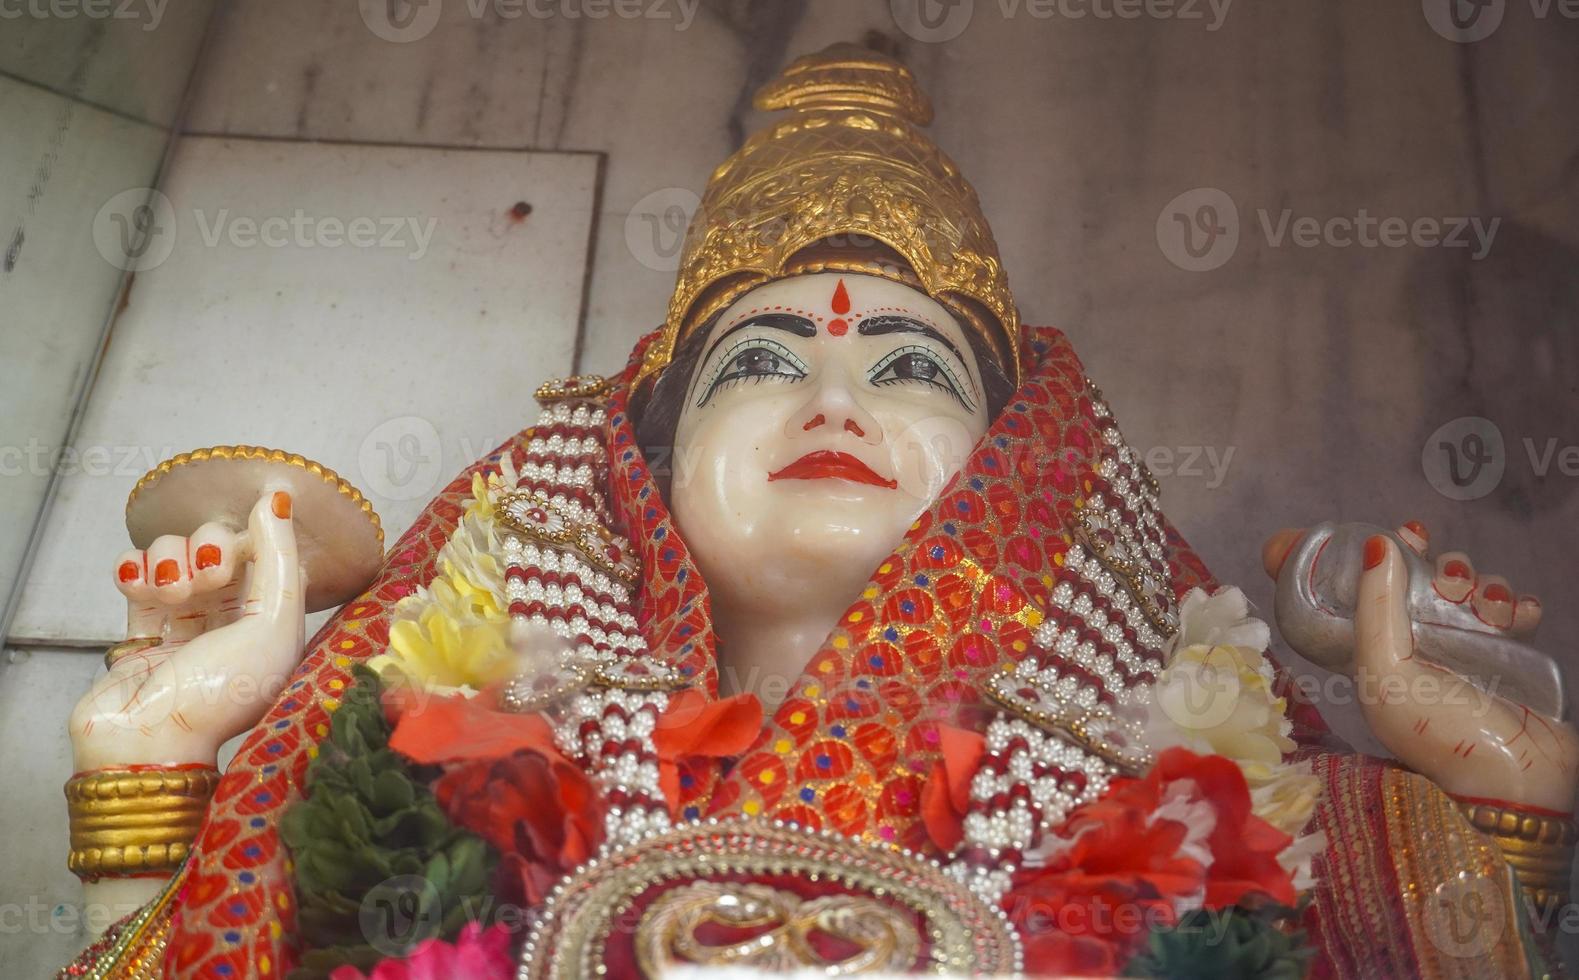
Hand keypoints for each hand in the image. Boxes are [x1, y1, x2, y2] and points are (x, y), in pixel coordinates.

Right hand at [69, 490, 306, 770]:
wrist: (146, 740)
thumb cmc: (219, 691)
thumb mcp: (271, 623)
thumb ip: (277, 556)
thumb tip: (275, 498)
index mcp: (275, 621)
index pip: (269, 551)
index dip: (254, 535)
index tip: (243, 535)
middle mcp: (234, 619)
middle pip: (220, 545)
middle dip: (209, 547)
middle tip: (207, 577)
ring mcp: (184, 622)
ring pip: (176, 554)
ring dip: (169, 561)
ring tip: (168, 594)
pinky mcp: (140, 628)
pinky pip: (138, 574)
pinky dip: (135, 570)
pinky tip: (136, 585)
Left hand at [1265, 522, 1577, 811]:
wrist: (1518, 778)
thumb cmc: (1438, 735)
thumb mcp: (1385, 672)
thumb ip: (1374, 608)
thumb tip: (1373, 544)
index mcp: (1367, 649)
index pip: (1352, 587)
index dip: (1365, 556)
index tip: (1392, 536)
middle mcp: (1408, 645)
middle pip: (1416, 578)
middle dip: (1437, 567)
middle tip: (1448, 582)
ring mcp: (1457, 649)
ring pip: (1464, 587)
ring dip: (1479, 585)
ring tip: (1489, 612)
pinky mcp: (1501, 654)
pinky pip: (1505, 608)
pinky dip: (1513, 605)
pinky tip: (1517, 619)